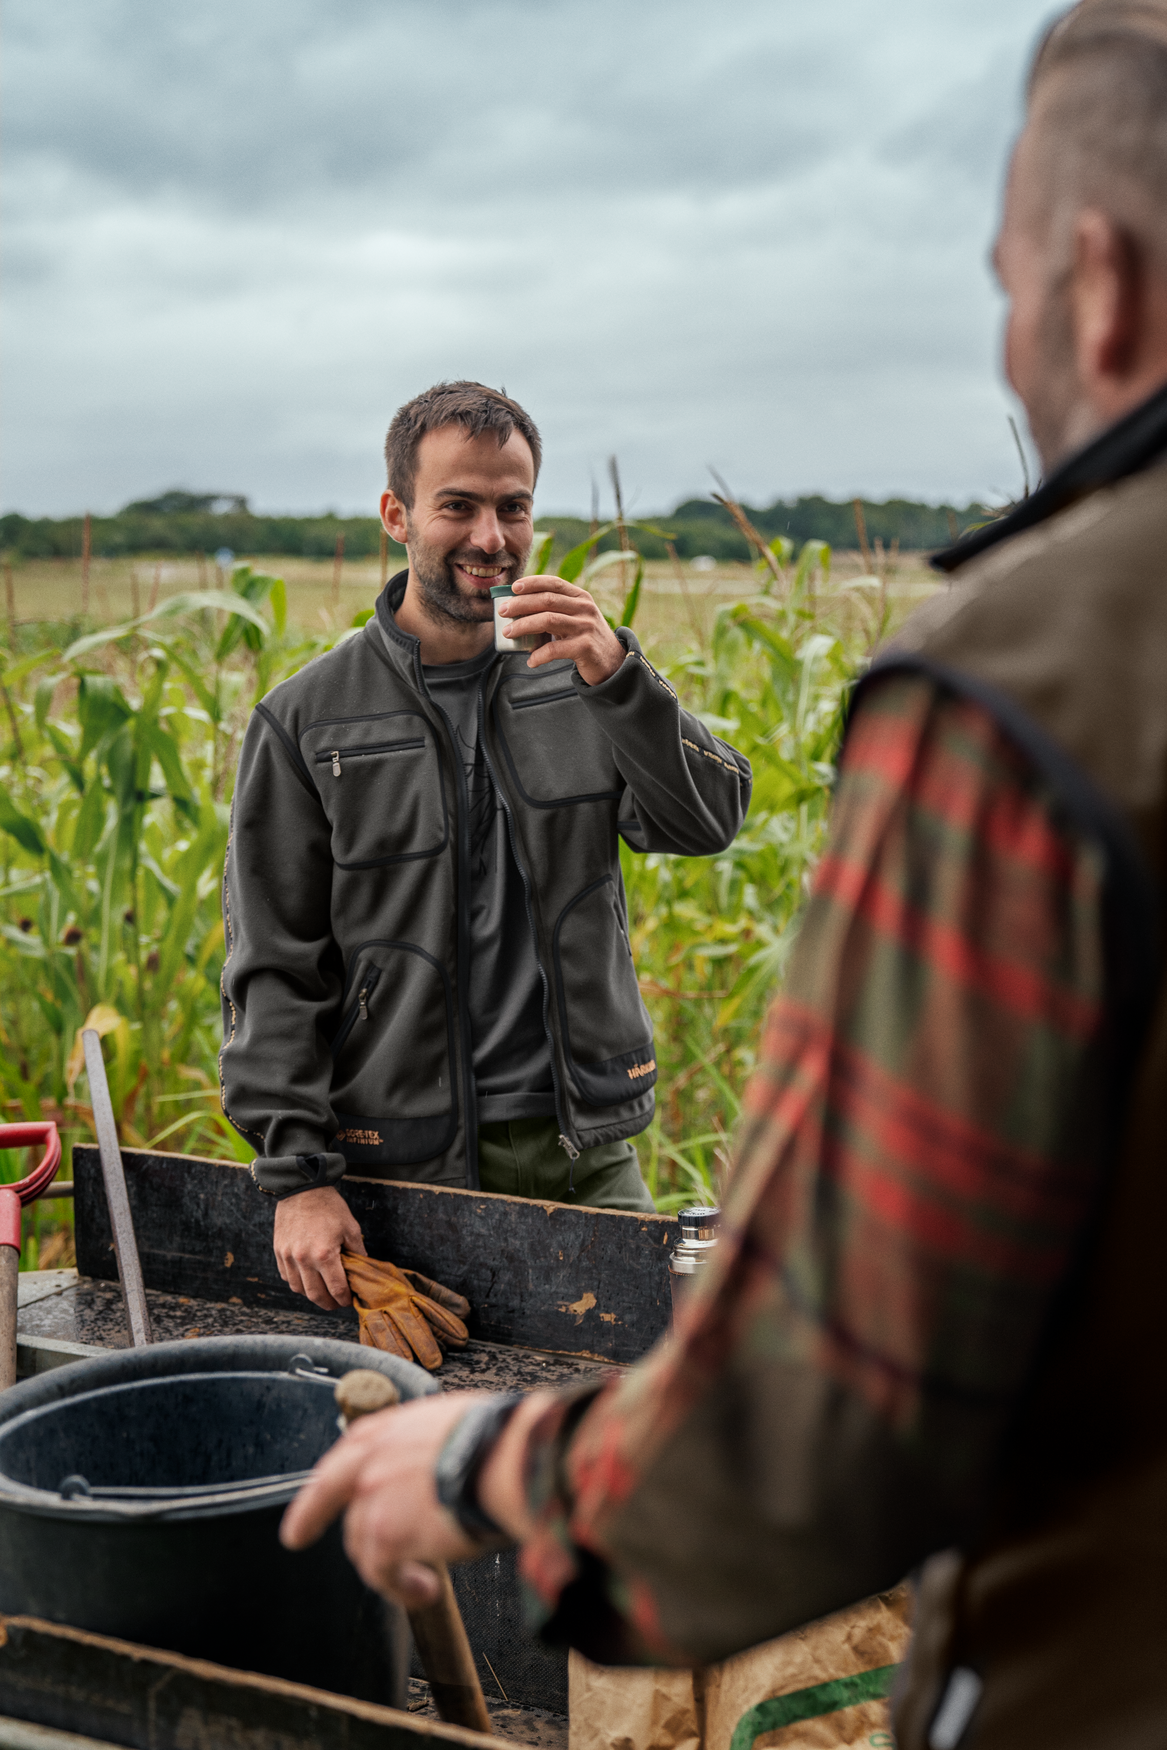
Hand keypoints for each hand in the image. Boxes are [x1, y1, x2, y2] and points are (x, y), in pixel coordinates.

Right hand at [273, 1185, 365, 1310]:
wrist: (302, 1188)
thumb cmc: (328, 1206)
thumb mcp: (350, 1227)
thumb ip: (357, 1252)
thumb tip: (362, 1269)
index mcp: (325, 1255)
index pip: (336, 1288)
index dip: (344, 1299)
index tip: (348, 1301)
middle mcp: (304, 1259)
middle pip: (316, 1295)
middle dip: (329, 1303)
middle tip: (337, 1303)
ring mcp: (288, 1257)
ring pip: (299, 1289)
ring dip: (312, 1295)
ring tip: (323, 1293)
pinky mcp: (279, 1252)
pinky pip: (286, 1277)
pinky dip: (297, 1283)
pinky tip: (307, 1279)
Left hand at [280, 1390, 552, 1605]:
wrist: (506, 1457)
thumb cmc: (500, 1438)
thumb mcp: (457, 1422)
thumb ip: (434, 1444)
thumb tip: (451, 1465)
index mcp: (392, 1429)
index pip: (349, 1450)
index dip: (330, 1472)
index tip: (316, 1484)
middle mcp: (373, 1460)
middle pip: (334, 1495)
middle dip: (309, 1516)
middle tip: (297, 1536)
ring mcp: (374, 1498)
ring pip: (361, 1541)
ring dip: (386, 1565)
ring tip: (420, 1581)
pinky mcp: (385, 1537)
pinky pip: (381, 1574)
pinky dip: (401, 1588)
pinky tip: (426, 1591)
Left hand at [500, 575, 624, 684]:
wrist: (613, 663)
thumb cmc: (585, 639)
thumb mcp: (576, 618)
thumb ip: (556, 610)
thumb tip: (517, 609)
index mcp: (581, 597)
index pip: (554, 583)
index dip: (532, 582)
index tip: (513, 588)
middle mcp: (585, 608)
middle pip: (547, 600)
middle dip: (520, 604)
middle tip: (502, 612)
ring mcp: (586, 627)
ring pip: (548, 620)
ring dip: (523, 626)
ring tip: (508, 633)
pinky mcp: (585, 647)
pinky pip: (555, 649)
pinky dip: (538, 655)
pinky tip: (530, 661)